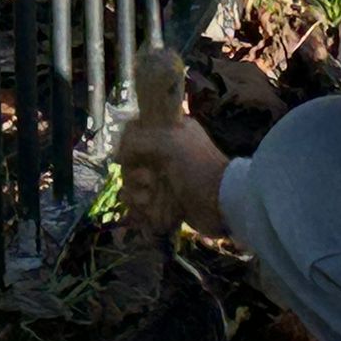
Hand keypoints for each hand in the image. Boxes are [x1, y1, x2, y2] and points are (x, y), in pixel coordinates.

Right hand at [116, 110, 229, 236]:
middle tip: (150, 178)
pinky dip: (143, 208)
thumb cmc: (197, 167)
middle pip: (129, 163)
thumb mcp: (167, 141)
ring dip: (137, 192)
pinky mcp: (164, 202)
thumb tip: (119, 156)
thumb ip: (137, 140)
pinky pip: (140, 205)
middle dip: (134, 173)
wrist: (221, 202)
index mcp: (169, 132)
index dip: (128, 144)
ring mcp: (164, 179)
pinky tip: (152, 207)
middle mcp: (164, 153)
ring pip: (132, 185)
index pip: (134, 133)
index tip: (131, 154)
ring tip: (152, 196)